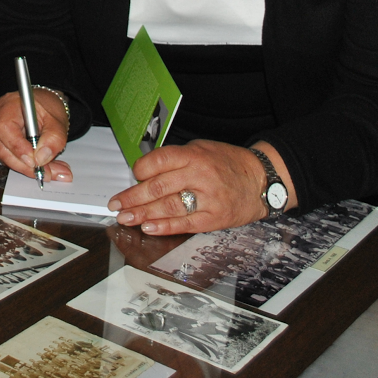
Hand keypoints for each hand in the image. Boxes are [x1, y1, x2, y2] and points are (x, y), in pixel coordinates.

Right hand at [0, 89, 72, 181]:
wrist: (44, 106)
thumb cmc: (47, 107)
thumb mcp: (57, 120)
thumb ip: (53, 138)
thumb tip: (41, 158)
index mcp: (9, 105)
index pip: (5, 128)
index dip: (18, 148)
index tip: (34, 161)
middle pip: (1, 146)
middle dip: (23, 164)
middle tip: (45, 172)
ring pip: (3, 155)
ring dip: (25, 167)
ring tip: (48, 171)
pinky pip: (6, 157)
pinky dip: (23, 165)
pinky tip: (40, 166)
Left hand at [108, 139, 292, 235]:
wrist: (261, 180)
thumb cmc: (228, 163)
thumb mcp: (202, 149)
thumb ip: (176, 159)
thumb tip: (145, 173)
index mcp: (195, 155)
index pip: (160, 160)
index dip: (141, 169)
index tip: (131, 175)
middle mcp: (200, 176)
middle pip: (158, 187)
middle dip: (133, 197)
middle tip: (116, 204)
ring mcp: (207, 199)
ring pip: (168, 207)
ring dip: (143, 214)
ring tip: (125, 218)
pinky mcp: (214, 218)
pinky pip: (184, 224)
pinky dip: (164, 227)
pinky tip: (148, 228)